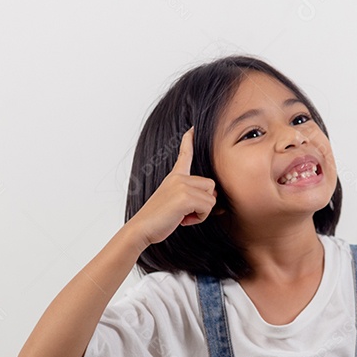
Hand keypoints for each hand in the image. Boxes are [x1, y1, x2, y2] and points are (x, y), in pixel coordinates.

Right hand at [126, 127, 217, 246]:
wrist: (142, 228)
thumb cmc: (158, 219)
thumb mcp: (174, 201)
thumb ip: (190, 194)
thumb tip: (214, 197)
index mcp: (175, 177)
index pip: (184, 155)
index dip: (189, 141)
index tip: (193, 128)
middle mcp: (179, 177)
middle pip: (211, 185)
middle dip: (204, 202)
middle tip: (186, 212)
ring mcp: (182, 185)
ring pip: (211, 198)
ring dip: (202, 212)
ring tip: (183, 216)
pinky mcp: (185, 197)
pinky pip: (207, 207)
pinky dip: (199, 218)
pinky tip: (183, 219)